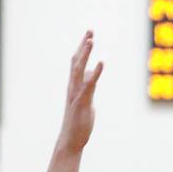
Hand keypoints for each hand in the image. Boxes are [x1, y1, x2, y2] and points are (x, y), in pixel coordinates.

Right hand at [59, 31, 102, 152]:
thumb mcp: (85, 100)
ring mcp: (77, 94)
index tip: (89, 36)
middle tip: (90, 31)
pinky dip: (95, 73)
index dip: (82, 50)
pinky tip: (101, 62)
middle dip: (83, 46)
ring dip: (85, 54)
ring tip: (91, 39)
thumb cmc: (78, 122)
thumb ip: (87, 85)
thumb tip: (91, 72)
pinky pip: (89, 84)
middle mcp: (73, 87)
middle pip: (76, 62)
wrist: (71, 140)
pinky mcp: (83, 102)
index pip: (77, 64)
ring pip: (79, 69)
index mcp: (74, 87)